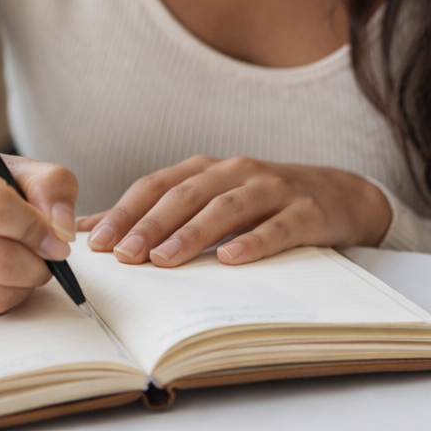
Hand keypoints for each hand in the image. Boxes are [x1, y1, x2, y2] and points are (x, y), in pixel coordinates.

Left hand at [76, 155, 390, 266]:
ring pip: (226, 208)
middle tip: (123, 254)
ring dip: (191, 233)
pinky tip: (230, 260)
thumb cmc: (263, 204)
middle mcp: (237, 172)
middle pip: (185, 195)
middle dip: (149, 224)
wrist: (339, 196)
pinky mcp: (306, 211)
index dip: (125, 210)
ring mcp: (273, 189)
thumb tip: (90, 229)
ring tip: (163, 260)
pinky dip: (252, 242)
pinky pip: (277, 227)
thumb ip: (157, 214)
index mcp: (208, 170)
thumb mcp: (211, 201)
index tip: (96, 241)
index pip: (157, 185)